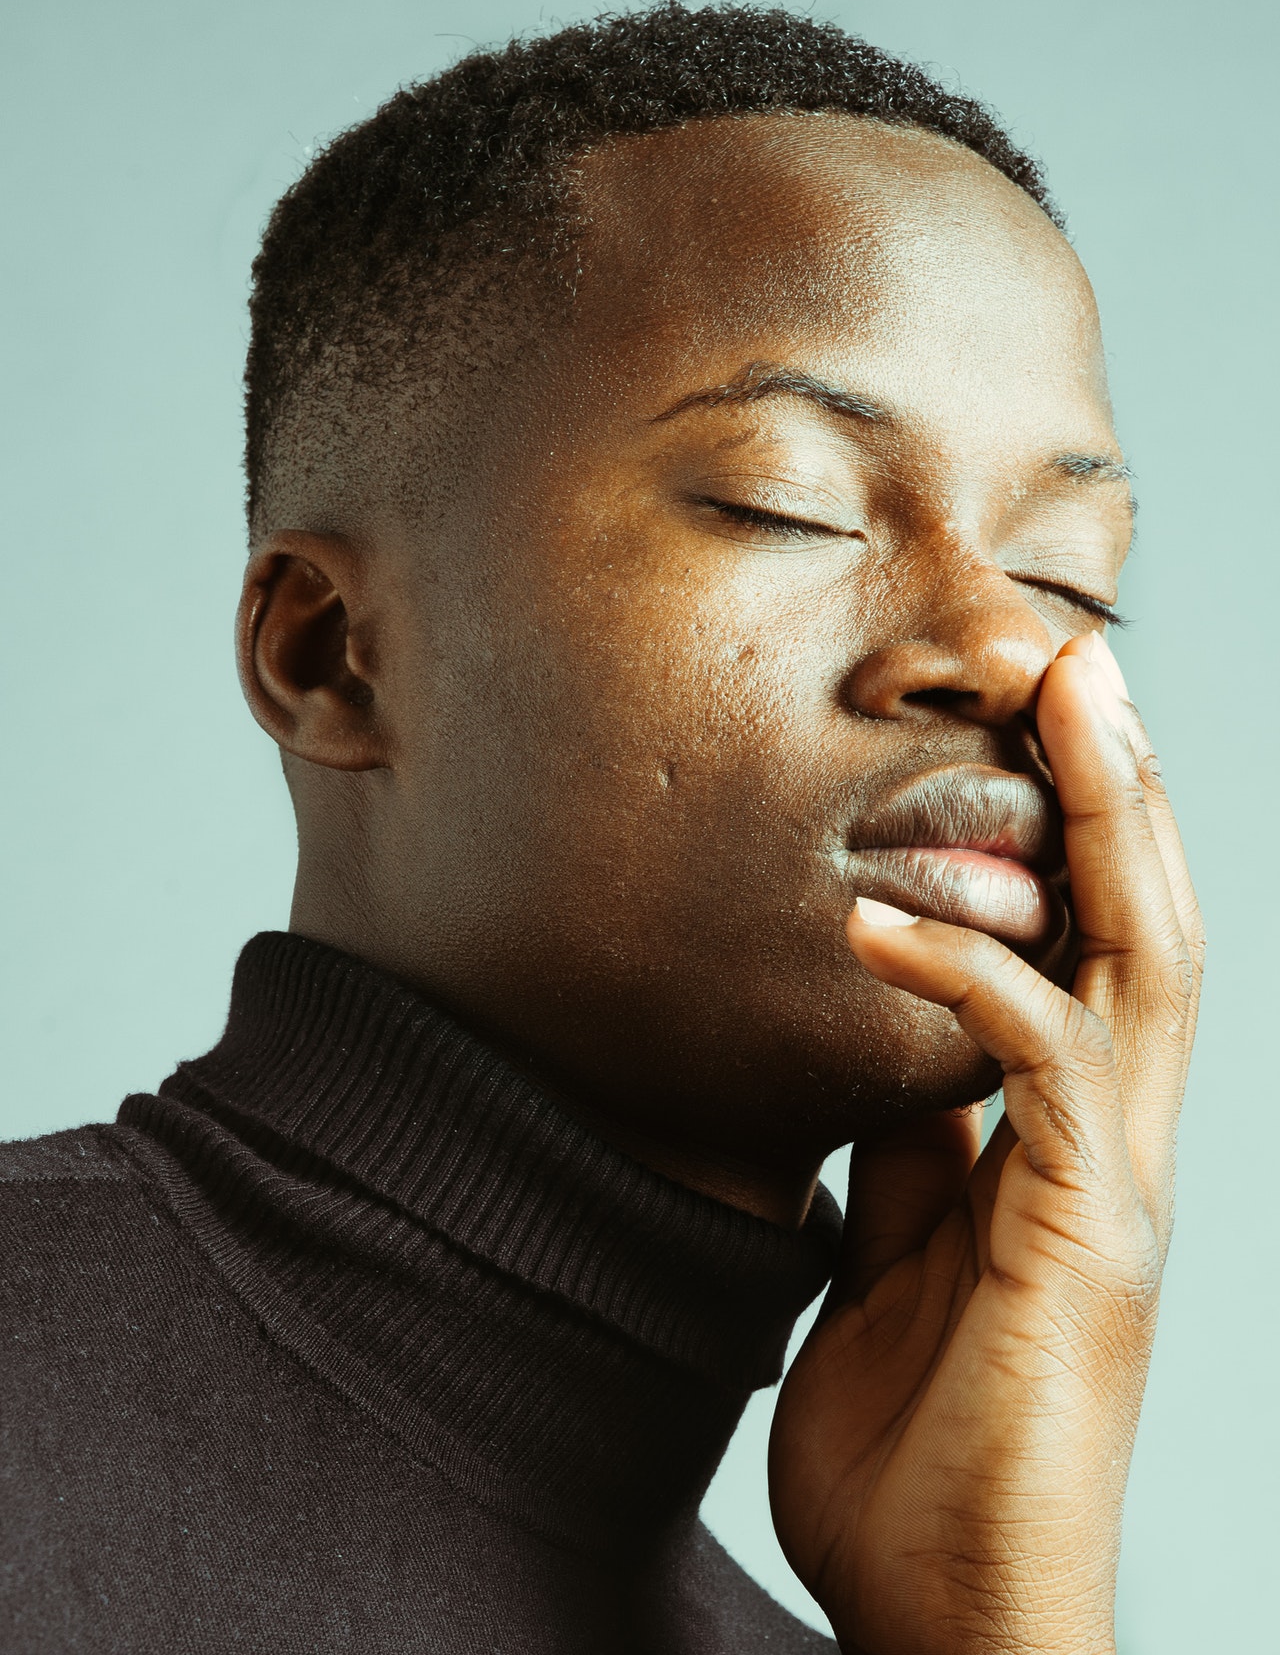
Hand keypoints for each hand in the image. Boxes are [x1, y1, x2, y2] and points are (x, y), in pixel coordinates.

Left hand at [767, 633, 1202, 1654]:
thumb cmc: (916, 1444)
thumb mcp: (886, 1253)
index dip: (1073, 818)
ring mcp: (1111, 1189)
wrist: (951, 1617)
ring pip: (1144, 962)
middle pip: (1147, 915)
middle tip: (1066, 649)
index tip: (1020, 708)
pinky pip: (1043, 1073)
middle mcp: (1115, 1144)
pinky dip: (972, 980)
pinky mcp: (1083, 1243)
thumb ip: (902, 1140)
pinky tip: (881, 929)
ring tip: (1049, 697)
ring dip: (1103, 821)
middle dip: (1115, 775)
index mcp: (1066, 1140)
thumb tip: (875, 1034)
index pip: (1092, 942)